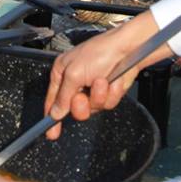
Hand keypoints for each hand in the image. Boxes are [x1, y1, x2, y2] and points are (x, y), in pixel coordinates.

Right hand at [44, 11, 168, 139]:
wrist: (129, 48)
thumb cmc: (100, 51)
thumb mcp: (74, 73)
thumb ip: (62, 96)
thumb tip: (55, 113)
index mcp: (62, 73)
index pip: (53, 101)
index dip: (52, 117)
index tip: (51, 134)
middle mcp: (76, 82)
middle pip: (73, 109)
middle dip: (81, 106)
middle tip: (83, 97)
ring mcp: (93, 88)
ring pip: (93, 108)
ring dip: (99, 97)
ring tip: (103, 81)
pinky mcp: (109, 91)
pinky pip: (107, 104)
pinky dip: (112, 94)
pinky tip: (114, 82)